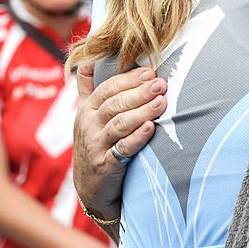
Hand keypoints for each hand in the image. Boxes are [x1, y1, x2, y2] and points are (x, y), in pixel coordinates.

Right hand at [72, 62, 166, 218]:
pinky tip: (151, 128)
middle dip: (139, 92)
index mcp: (86, 110)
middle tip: (161, 84)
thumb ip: (87, 88)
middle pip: (115, 104)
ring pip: (119, 124)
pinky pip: (123, 149)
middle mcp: (88, 126)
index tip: (150, 71)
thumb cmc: (96, 144)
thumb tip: (87, 60)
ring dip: (142, 111)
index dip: (128, 79)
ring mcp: (95, 146)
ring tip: (161, 102)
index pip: (107, 88)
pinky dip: (137, 137)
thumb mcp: (87, 116)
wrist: (91, 187)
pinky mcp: (105, 165)